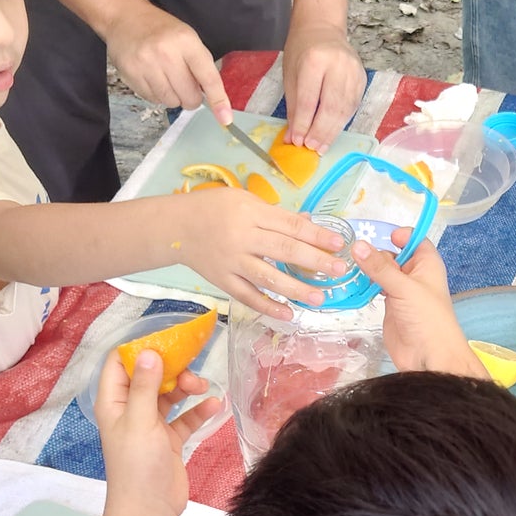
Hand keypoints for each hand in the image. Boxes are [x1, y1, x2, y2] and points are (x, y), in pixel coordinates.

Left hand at [93, 349, 221, 515]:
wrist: (149, 509)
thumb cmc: (137, 465)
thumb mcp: (139, 421)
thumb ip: (144, 386)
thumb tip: (149, 352)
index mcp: (114, 402)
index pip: (120, 363)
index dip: (140, 350)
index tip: (166, 343)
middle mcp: (130, 409)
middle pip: (150, 376)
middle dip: (171, 368)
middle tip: (190, 371)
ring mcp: (151, 425)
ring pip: (169, 395)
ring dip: (187, 388)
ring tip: (203, 388)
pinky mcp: (169, 440)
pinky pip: (185, 418)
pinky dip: (198, 411)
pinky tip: (215, 405)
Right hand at [104, 0, 233, 125]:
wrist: (125, 16)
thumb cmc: (161, 30)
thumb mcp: (188, 38)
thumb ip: (201, 66)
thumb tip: (212, 98)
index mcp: (186, 41)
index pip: (208, 78)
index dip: (218, 100)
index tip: (225, 118)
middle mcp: (166, 53)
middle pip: (189, 97)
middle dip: (191, 97)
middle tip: (185, 84)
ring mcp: (146, 64)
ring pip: (171, 102)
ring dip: (173, 96)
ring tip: (166, 78)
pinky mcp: (131, 74)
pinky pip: (153, 100)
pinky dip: (157, 95)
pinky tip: (153, 78)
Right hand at [175, 188, 353, 319]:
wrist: (176, 227)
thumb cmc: (214, 209)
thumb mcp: (245, 201)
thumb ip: (276, 216)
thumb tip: (310, 225)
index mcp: (250, 213)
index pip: (290, 225)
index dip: (316, 235)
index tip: (339, 244)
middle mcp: (242, 237)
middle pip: (283, 250)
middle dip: (314, 261)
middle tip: (338, 270)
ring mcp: (231, 261)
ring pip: (267, 277)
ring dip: (296, 289)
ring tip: (319, 297)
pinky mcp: (222, 281)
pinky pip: (247, 296)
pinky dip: (268, 307)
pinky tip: (288, 314)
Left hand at [281, 20, 364, 151]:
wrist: (322, 28)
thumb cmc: (302, 50)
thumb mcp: (291, 73)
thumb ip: (294, 105)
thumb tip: (294, 136)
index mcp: (314, 60)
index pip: (309, 99)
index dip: (303, 123)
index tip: (298, 141)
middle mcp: (337, 65)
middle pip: (330, 107)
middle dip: (320, 131)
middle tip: (312, 148)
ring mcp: (353, 71)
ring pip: (344, 109)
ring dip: (332, 131)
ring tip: (321, 146)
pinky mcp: (362, 78)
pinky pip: (352, 106)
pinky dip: (342, 121)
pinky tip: (333, 132)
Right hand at [353, 229, 486, 378]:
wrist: (429, 357)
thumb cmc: (427, 319)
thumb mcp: (403, 287)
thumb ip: (379, 267)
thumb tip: (357, 246)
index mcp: (427, 264)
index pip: (415, 240)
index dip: (400, 235)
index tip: (381, 236)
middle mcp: (414, 275)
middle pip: (393, 254)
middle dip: (376, 253)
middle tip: (353, 253)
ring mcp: (401, 291)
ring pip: (382, 272)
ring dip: (367, 269)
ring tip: (346, 265)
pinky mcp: (390, 305)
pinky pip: (375, 288)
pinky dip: (364, 284)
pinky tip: (351, 282)